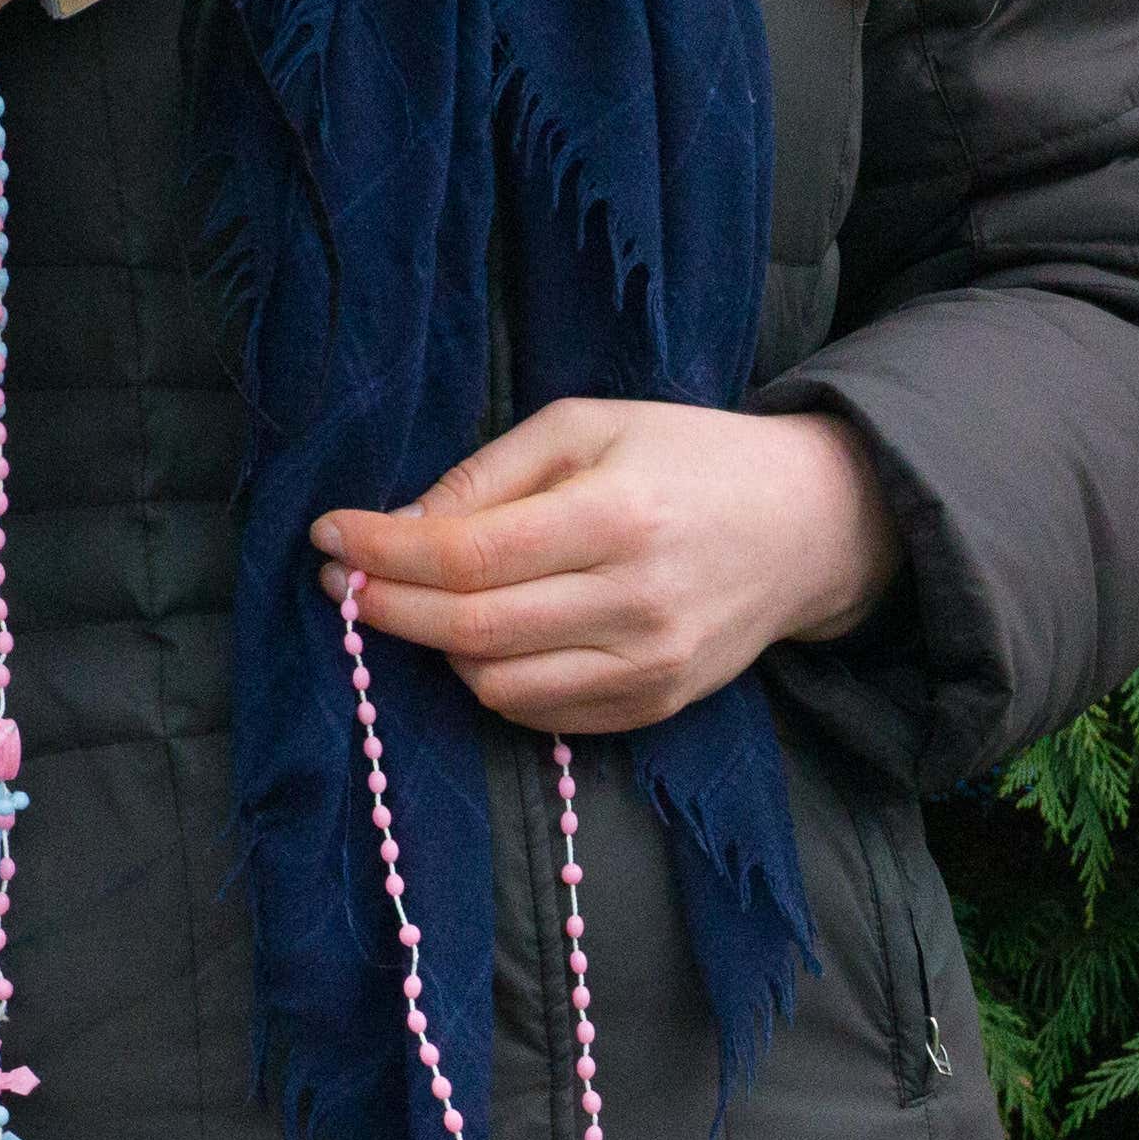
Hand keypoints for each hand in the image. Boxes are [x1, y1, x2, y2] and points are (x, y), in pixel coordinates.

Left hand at [313, 400, 903, 737]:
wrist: (809, 525)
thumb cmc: (688, 456)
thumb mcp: (589, 425)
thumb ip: (489, 475)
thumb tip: (399, 528)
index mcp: (616, 516)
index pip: (467, 556)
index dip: (384, 553)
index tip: (330, 535)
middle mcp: (634, 602)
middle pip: (469, 628)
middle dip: (386, 606)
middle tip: (341, 581)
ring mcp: (648, 666)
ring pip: (494, 685)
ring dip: (438, 647)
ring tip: (420, 604)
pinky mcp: (654, 706)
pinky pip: (539, 714)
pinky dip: (492, 678)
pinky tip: (484, 635)